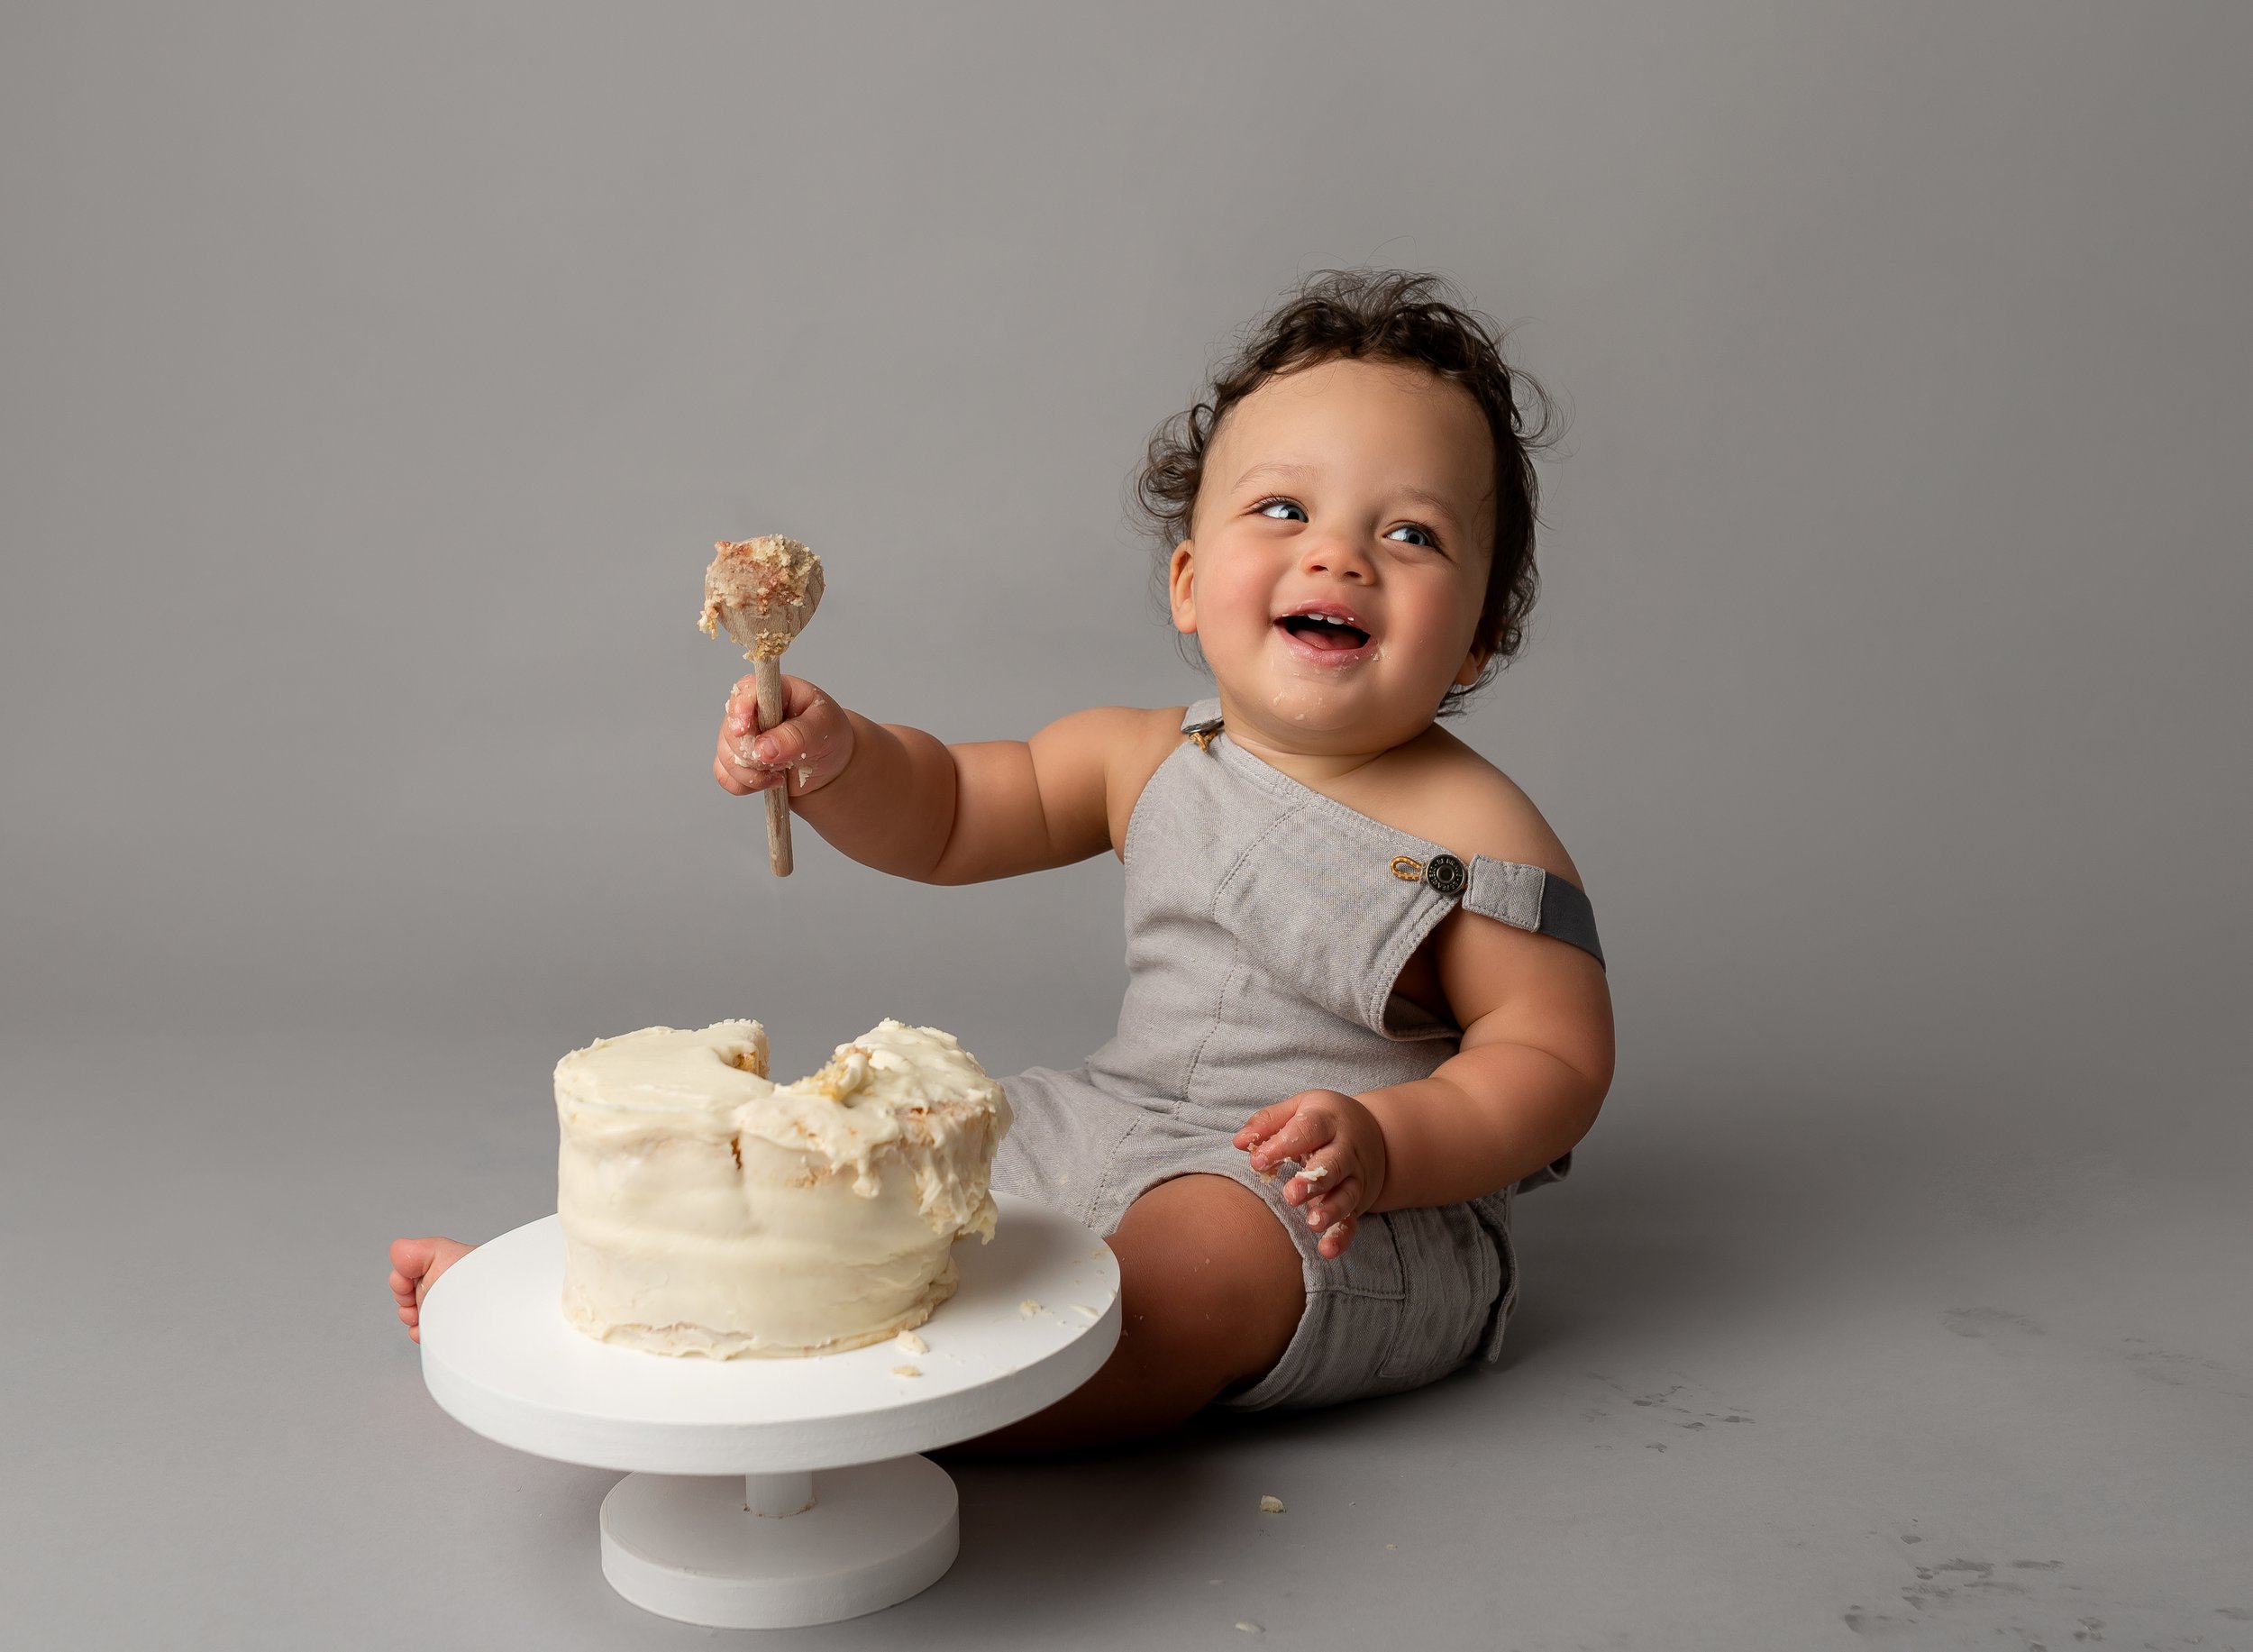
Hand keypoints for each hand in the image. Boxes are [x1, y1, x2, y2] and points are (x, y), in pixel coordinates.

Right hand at [713, 674, 854, 799]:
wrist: (830, 765)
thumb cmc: (829, 736)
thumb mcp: (824, 729)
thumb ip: (797, 735)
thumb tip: (764, 748)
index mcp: (774, 691)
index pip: (746, 690)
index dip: (740, 708)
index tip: (744, 729)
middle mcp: (752, 711)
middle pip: (730, 729)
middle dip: (752, 753)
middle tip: (780, 762)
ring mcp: (742, 736)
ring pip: (726, 756)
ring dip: (751, 773)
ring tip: (780, 775)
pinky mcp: (738, 761)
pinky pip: (726, 776)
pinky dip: (745, 785)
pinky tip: (770, 782)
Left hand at [1233, 1089, 1388, 1259]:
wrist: (1375, 1134)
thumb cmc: (1323, 1121)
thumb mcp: (1298, 1109)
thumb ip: (1267, 1122)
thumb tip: (1240, 1142)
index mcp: (1327, 1121)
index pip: (1307, 1130)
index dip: (1282, 1145)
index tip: (1257, 1161)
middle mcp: (1345, 1150)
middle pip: (1333, 1164)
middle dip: (1313, 1181)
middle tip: (1290, 1195)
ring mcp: (1354, 1177)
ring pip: (1346, 1195)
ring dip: (1331, 1210)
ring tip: (1312, 1223)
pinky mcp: (1358, 1202)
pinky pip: (1352, 1220)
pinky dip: (1342, 1236)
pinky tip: (1327, 1250)